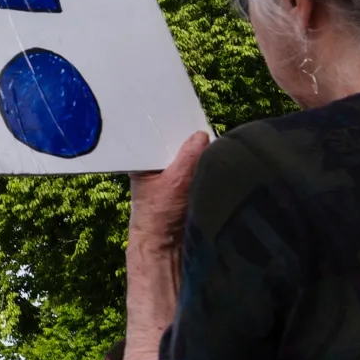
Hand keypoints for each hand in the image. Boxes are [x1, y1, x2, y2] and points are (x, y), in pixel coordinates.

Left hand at [130, 131, 210, 260]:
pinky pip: (198, 170)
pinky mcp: (187, 186)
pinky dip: (206, 168)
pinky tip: (216, 160)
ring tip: (213, 145)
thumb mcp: (175, 182)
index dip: (171, 125)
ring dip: (201, 155)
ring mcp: (172, 176)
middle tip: (206, 131)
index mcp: (144, 160)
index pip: (158, 134)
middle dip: (190, 140)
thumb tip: (201, 136)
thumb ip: (189, 158)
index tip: (188, 113)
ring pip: (189, 158)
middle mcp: (157, 165)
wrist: (166, 246)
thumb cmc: (159, 215)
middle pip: (176, 145)